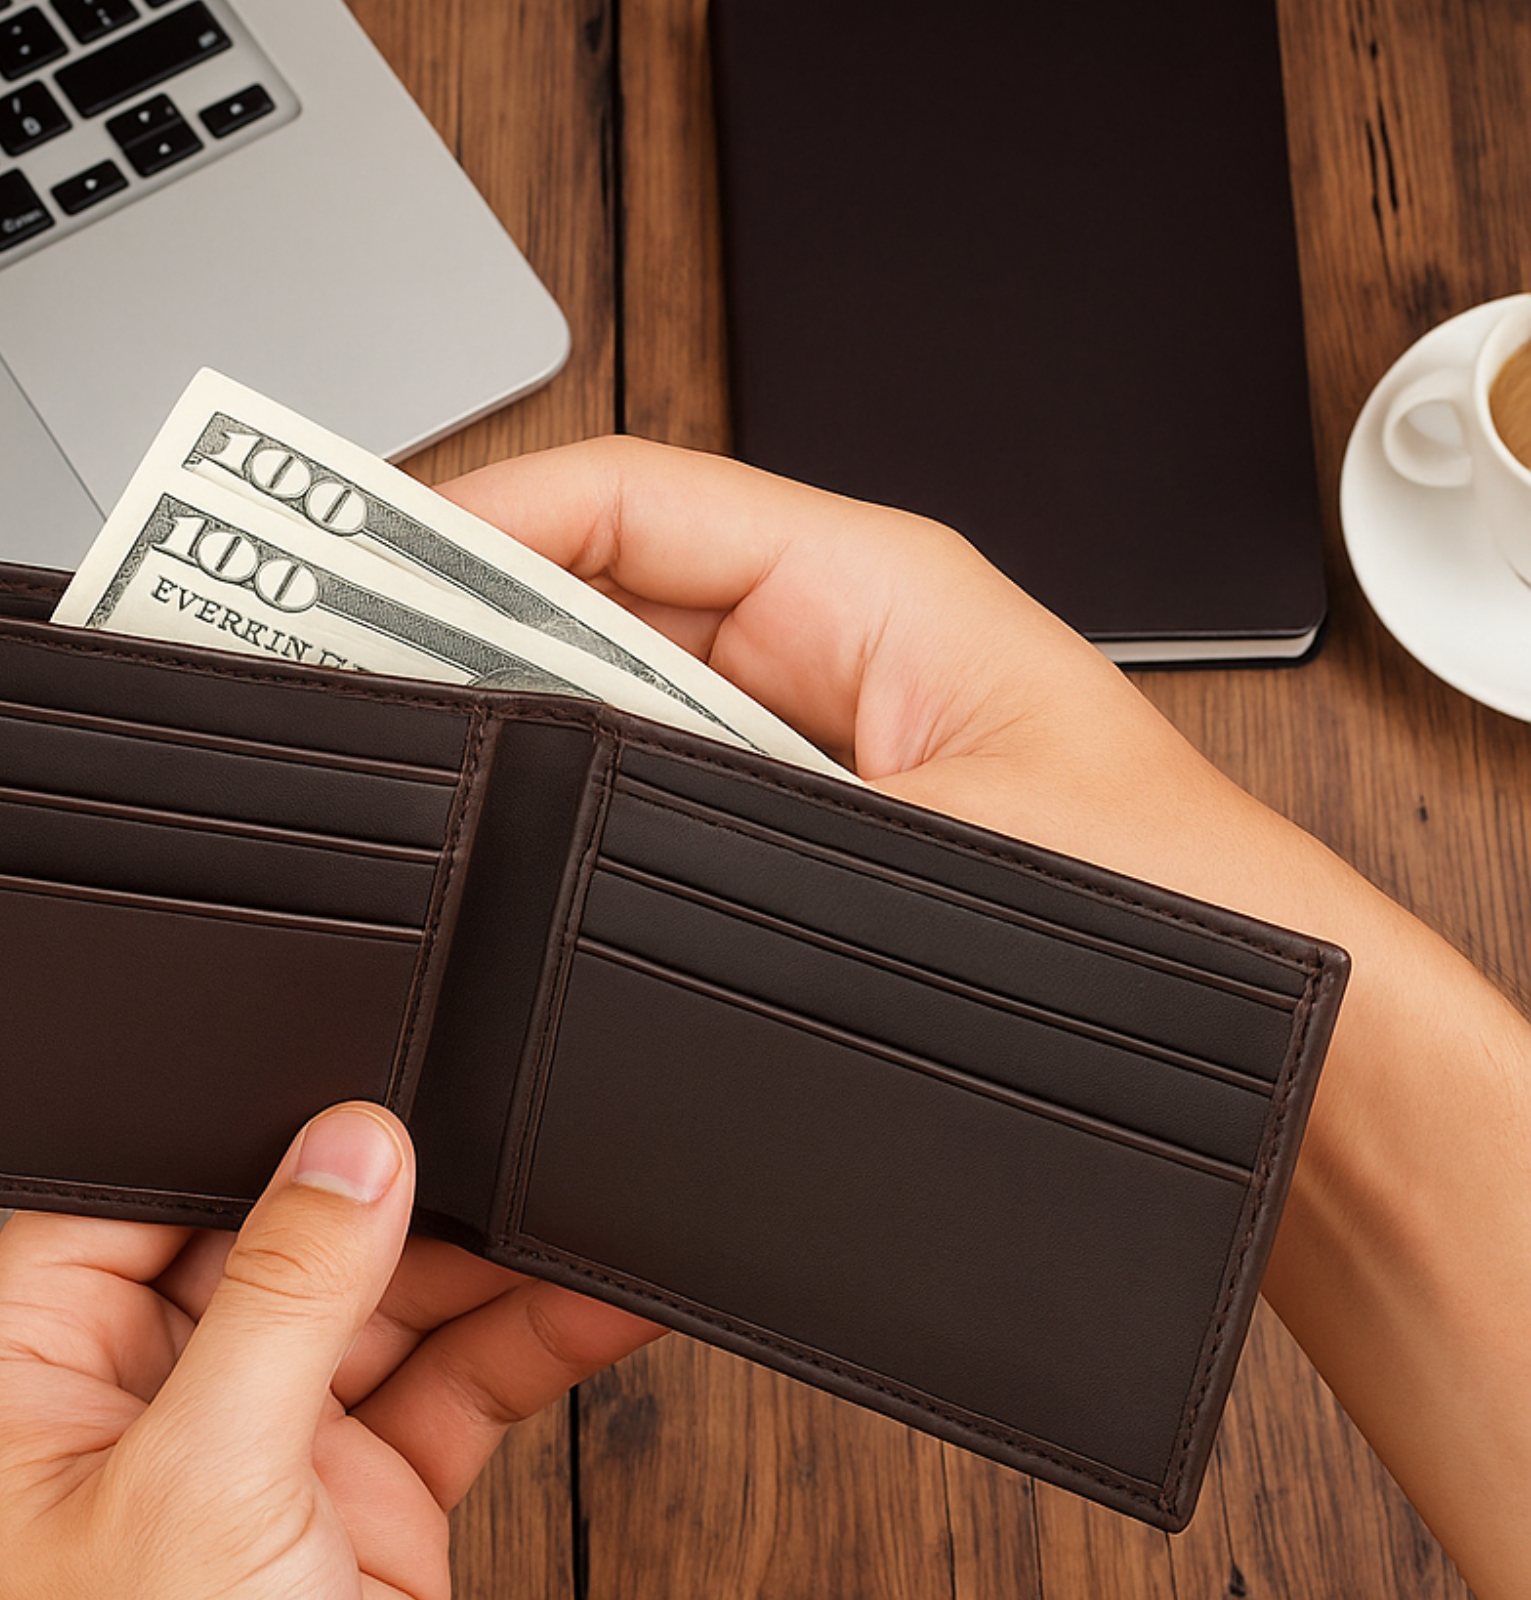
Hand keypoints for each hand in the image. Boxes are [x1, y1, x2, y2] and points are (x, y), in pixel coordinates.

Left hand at [0, 1104, 660, 1599]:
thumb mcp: (205, 1489)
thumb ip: (285, 1300)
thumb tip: (349, 1151)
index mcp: (52, 1360)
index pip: (143, 1183)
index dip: (244, 1127)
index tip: (351, 1091)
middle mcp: (162, 1385)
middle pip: (289, 1228)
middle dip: (393, 1192)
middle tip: (491, 1151)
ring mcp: (274, 1438)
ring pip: (389, 1295)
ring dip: (482, 1261)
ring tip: (572, 1215)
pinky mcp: (369, 1492)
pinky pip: (460, 1378)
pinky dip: (532, 1338)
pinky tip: (596, 1300)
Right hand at [441, 439, 1530, 1599]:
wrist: (1268, 1097)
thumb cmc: (1176, 929)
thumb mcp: (935, 836)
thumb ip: (735, 804)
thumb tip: (563, 792)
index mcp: (871, 591)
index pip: (629, 502)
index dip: (470, 517)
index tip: (342, 567)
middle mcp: (823, 668)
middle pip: (594, 610)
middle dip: (459, 643)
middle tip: (332, 691)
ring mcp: (800, 774)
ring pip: (607, 731)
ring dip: (511, 761)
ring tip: (402, 804)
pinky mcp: (792, 872)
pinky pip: (645, 835)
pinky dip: (570, 856)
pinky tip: (507, 900)